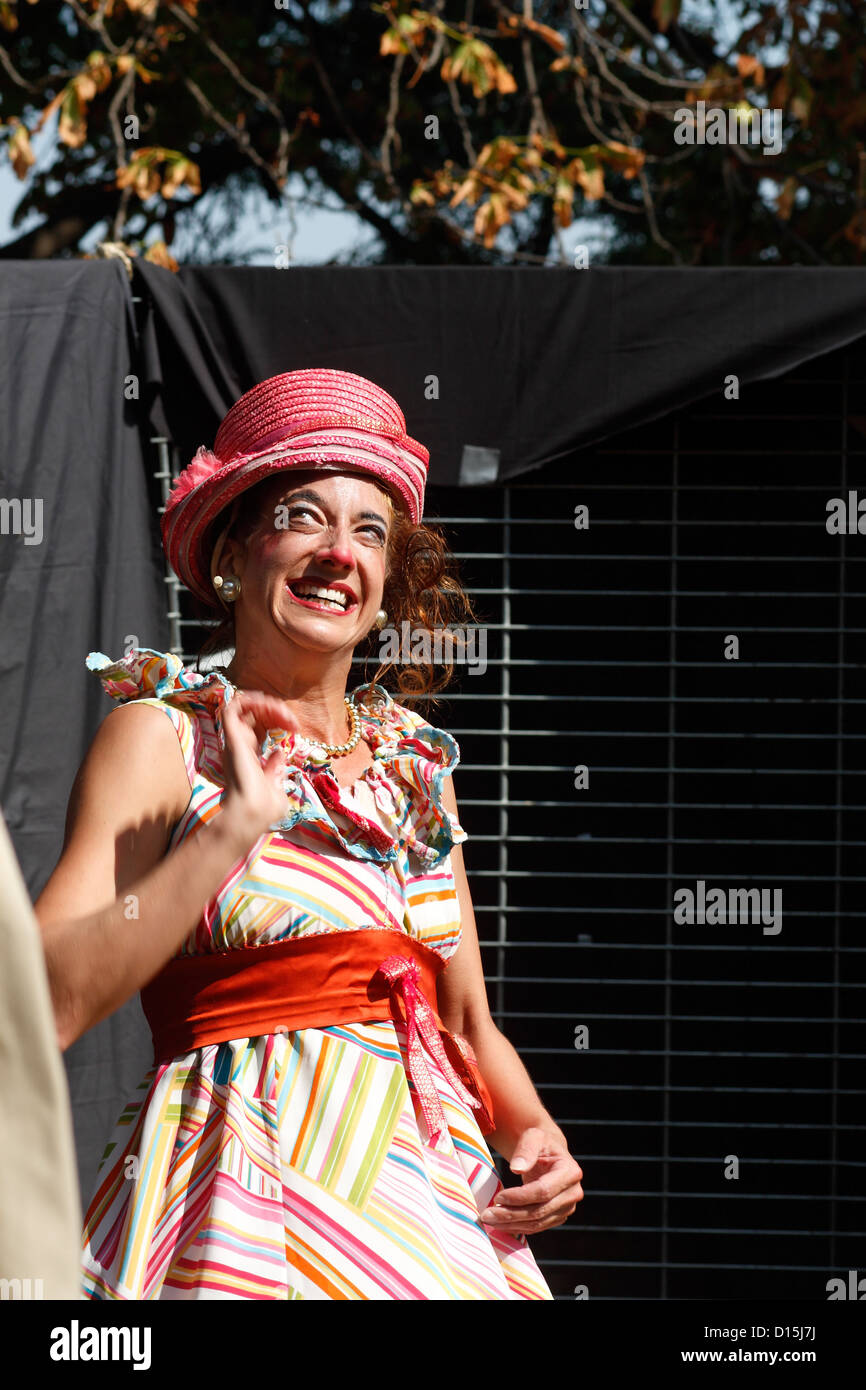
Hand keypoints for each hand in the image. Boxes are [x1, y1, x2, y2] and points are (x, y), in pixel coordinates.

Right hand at [217, 690, 298, 848]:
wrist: (252, 815)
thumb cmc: (263, 810)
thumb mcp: (276, 787)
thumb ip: (276, 769)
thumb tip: (279, 752)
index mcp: (249, 755)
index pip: (260, 727)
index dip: (278, 721)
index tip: (296, 730)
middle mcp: (239, 745)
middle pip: (255, 714)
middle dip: (276, 711)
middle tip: (292, 723)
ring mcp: (235, 740)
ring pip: (245, 705)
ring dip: (267, 704)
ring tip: (284, 715)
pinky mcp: (232, 737)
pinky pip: (233, 705)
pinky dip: (251, 699)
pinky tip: (269, 707)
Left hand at [480, 1128, 583, 1234]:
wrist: (548, 1153)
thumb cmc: (540, 1143)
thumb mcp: (533, 1137)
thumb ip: (526, 1150)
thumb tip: (516, 1168)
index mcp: (570, 1172)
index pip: (543, 1191)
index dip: (519, 1197)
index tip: (498, 1198)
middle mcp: (573, 1193)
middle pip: (539, 1211)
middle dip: (511, 1215)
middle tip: (486, 1215)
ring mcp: (567, 1207)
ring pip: (537, 1223)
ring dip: (512, 1224)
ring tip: (489, 1220)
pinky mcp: (558, 1216)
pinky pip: (537, 1226)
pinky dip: (518, 1227)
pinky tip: (501, 1224)